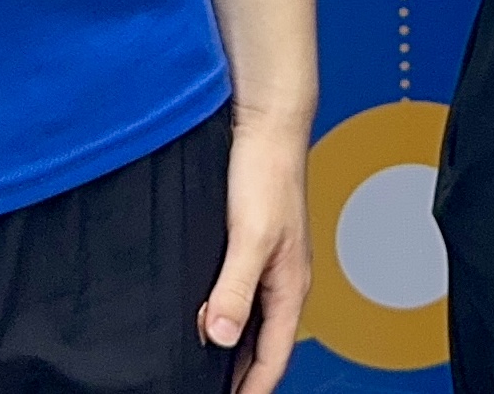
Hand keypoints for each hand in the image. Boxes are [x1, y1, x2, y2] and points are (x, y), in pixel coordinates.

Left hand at [198, 106, 312, 393]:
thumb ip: (235, 289)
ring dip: (232, 349)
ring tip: (202, 370)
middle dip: (242, 376)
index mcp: (291, 286)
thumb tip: (220, 337)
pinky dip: (225, 317)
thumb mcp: (249, 237)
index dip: (251, 388)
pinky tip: (203, 317)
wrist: (266, 127)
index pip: (273, 357)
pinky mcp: (253, 247)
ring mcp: (270, 265)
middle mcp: (284, 281)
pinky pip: (240, 297)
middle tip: (207, 392)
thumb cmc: (267, 174)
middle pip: (265, 345)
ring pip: (252, 323)